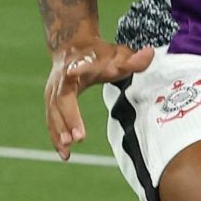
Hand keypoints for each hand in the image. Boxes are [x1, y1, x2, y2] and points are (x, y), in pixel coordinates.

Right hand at [42, 37, 155, 159]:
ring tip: (67, 151)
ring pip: (52, 113)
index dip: (76, 71)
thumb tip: (150, 54)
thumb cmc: (98, 54)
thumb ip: (133, 59)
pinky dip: (56, 137)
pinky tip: (65, 154)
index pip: (77, 68)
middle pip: (60, 99)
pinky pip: (51, 121)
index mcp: (77, 64)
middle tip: (77, 138)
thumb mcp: (117, 54)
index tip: (73, 74)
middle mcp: (61, 79)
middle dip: (68, 118)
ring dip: (59, 132)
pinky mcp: (50, 103)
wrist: (71, 46)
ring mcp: (52, 92)